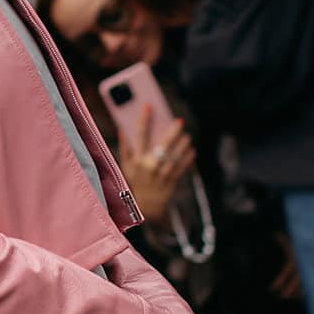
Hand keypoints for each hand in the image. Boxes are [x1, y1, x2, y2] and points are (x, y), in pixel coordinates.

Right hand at [117, 105, 194, 225]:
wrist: (145, 207)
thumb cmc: (135, 182)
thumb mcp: (125, 167)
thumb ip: (125, 148)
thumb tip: (122, 129)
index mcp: (136, 160)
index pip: (140, 136)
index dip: (144, 120)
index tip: (148, 106)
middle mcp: (148, 167)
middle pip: (162, 146)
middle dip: (171, 132)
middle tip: (179, 121)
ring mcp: (161, 175)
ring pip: (174, 157)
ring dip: (183, 145)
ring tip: (187, 136)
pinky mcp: (171, 182)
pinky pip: (182, 168)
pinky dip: (187, 158)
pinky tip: (191, 149)